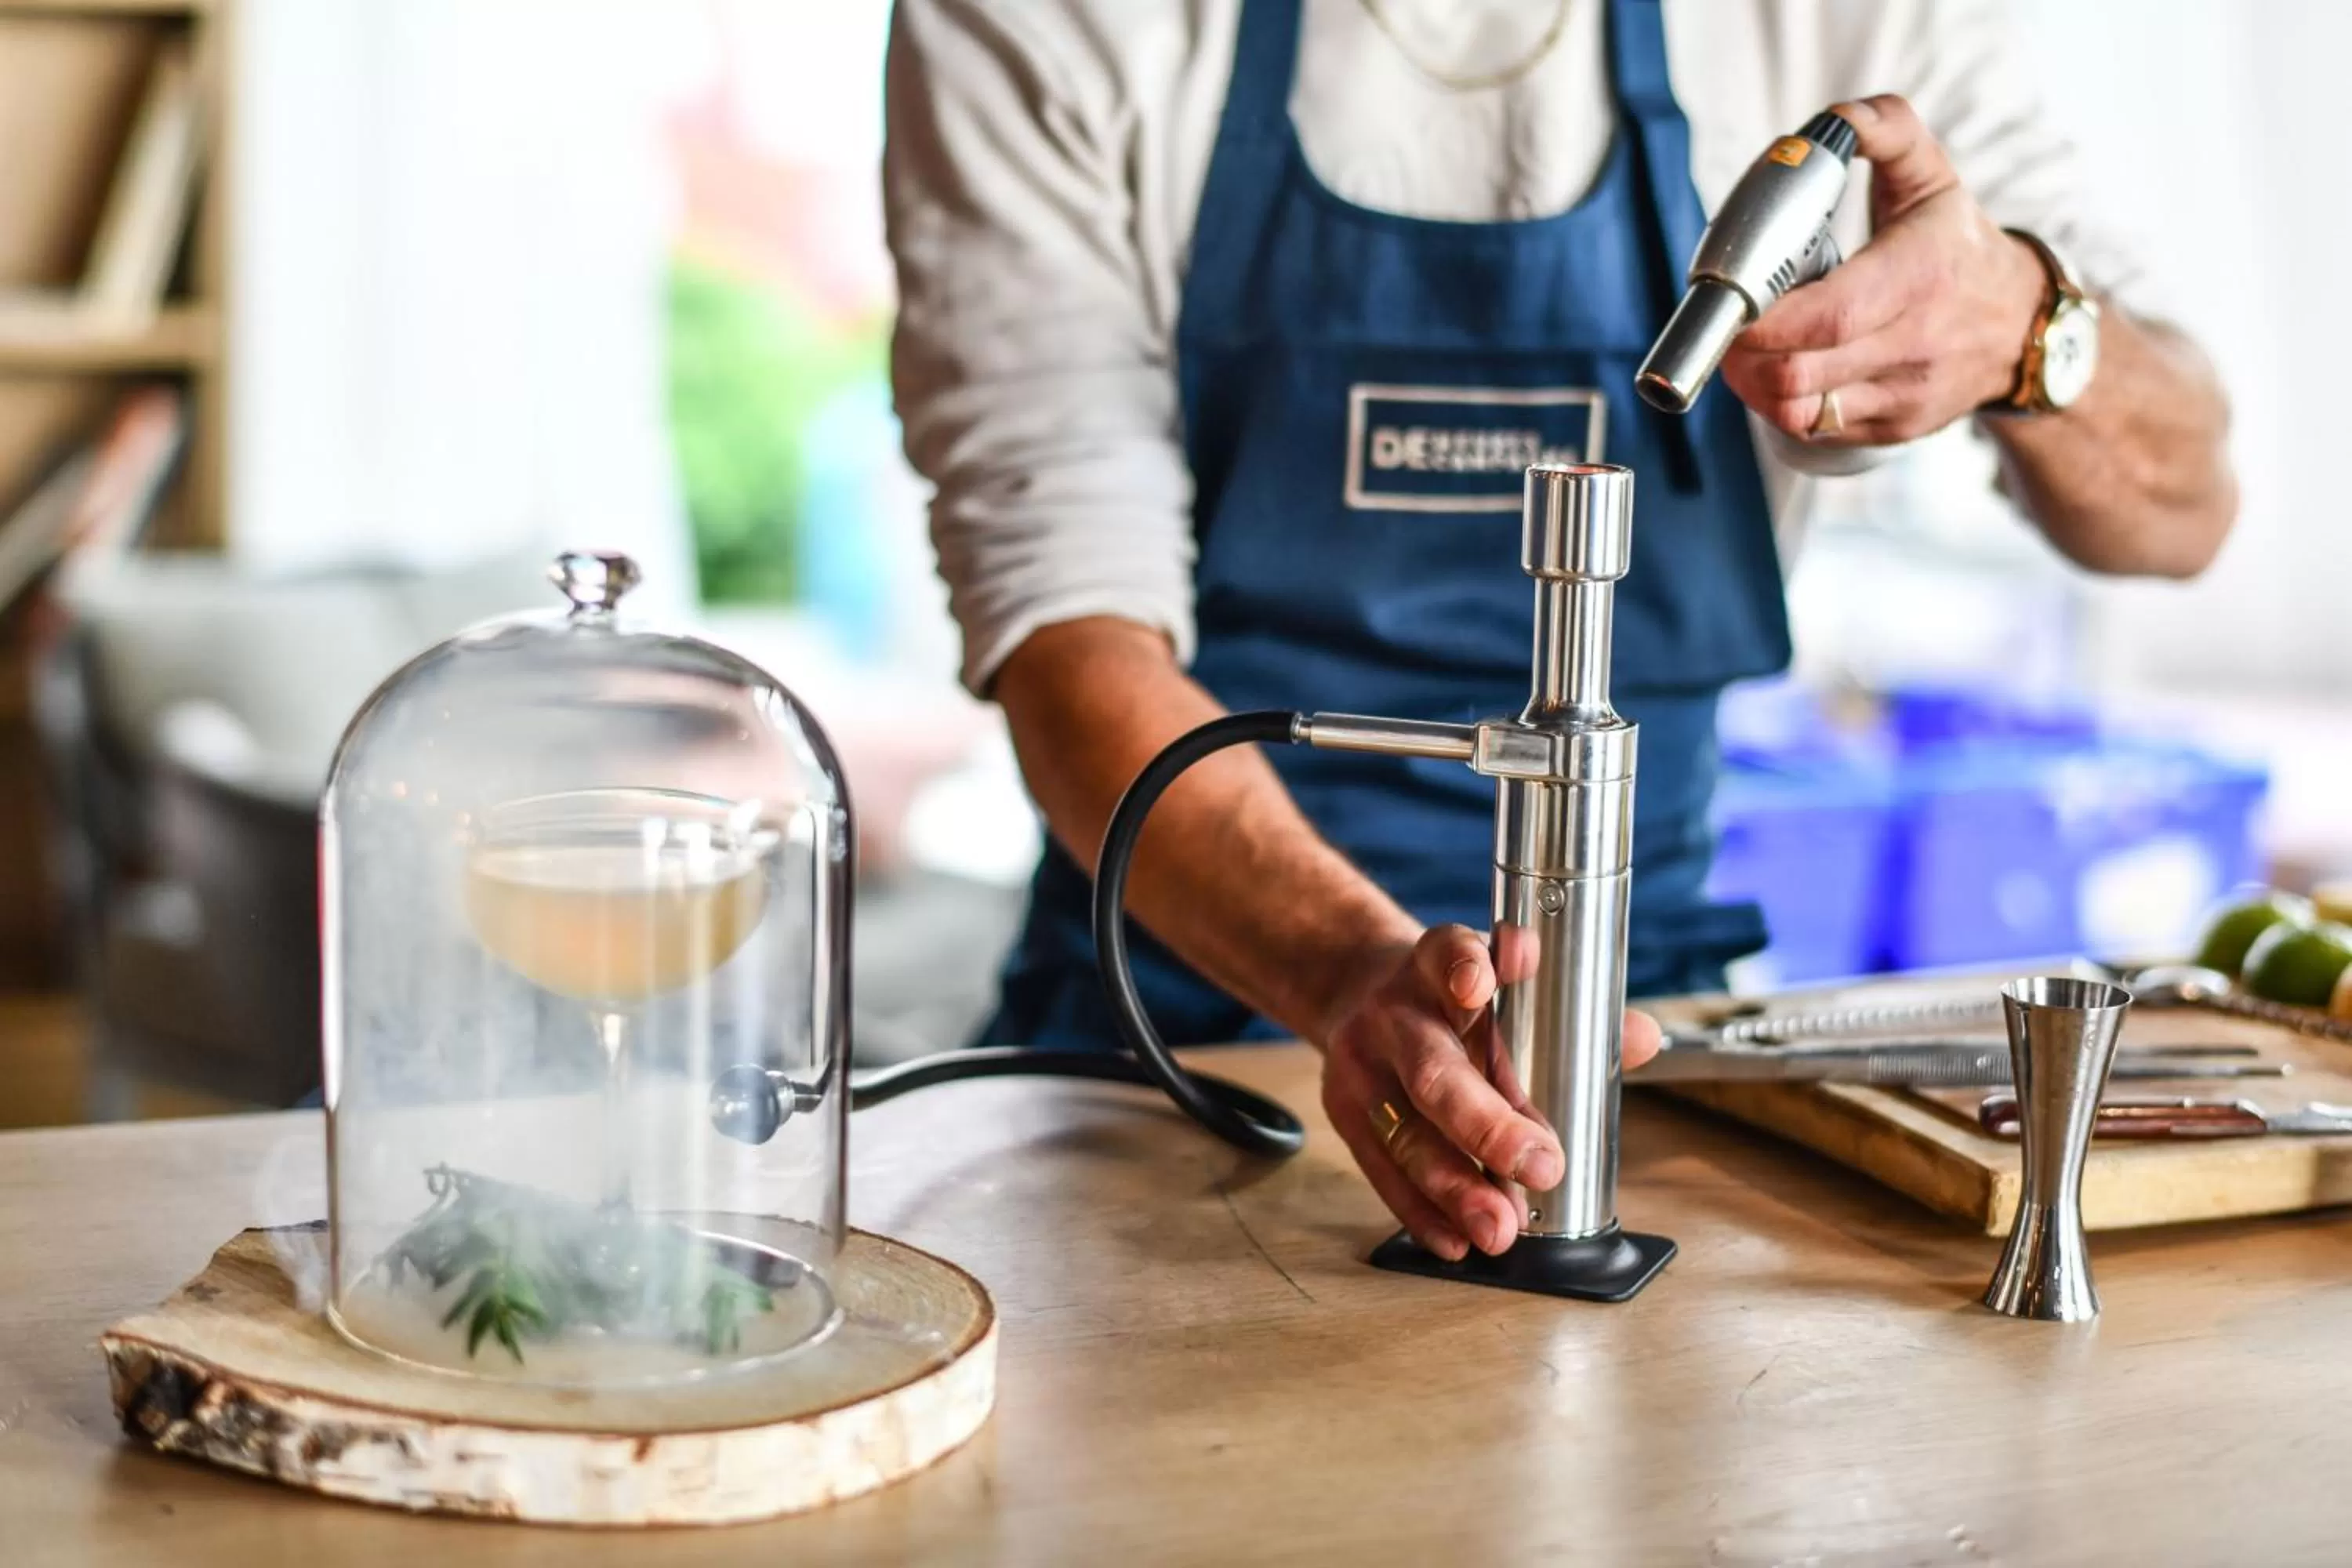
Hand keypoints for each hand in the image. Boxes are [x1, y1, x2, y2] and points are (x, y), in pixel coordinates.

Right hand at [1319, 924, 1664, 1259]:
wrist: (1356, 992)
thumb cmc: (1448, 999)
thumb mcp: (1499, 986)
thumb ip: (1572, 1011)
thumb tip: (1640, 1038)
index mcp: (1436, 966)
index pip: (1450, 954)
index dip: (1467, 966)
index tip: (1483, 982)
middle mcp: (1395, 1012)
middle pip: (1434, 1070)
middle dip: (1487, 1126)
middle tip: (1540, 1165)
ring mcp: (1363, 1066)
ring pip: (1407, 1133)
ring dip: (1456, 1187)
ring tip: (1499, 1226)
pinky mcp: (1346, 1114)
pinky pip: (1382, 1170)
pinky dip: (1421, 1210)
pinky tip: (1455, 1237)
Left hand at [1719, 94, 2048, 445]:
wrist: (2020, 326)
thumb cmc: (1960, 249)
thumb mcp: (1934, 178)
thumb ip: (1890, 131)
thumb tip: (1841, 117)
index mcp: (1920, 276)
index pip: (1830, 316)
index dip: (1765, 320)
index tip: (1734, 301)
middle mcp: (1916, 343)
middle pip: (1800, 371)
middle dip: (1743, 354)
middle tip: (1727, 323)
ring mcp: (1905, 393)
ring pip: (1800, 410)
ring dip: (1754, 384)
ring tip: (1747, 350)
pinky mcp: (1894, 428)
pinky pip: (1815, 428)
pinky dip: (1781, 404)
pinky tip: (1780, 371)